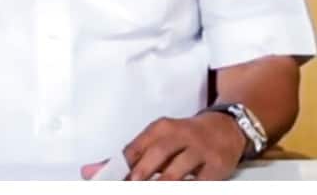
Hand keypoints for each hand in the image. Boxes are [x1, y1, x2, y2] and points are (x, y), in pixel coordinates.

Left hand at [80, 113, 248, 180]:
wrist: (226, 127)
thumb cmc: (185, 137)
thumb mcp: (157, 140)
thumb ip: (126, 159)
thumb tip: (90, 172)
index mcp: (160, 129)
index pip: (134, 149)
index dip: (119, 168)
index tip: (106, 181)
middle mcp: (179, 136)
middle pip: (155, 157)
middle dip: (140, 175)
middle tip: (130, 185)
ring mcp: (199, 150)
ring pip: (176, 171)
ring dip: (162, 184)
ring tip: (151, 189)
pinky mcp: (216, 165)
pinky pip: (200, 182)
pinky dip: (188, 187)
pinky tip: (179, 189)